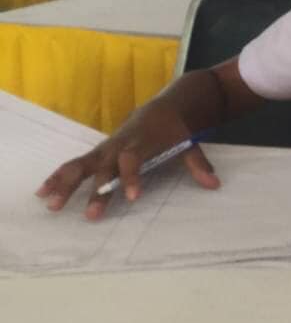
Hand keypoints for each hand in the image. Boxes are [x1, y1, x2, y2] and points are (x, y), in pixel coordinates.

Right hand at [35, 107, 218, 220]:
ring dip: (65, 184)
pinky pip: (75, 163)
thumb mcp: (190, 143)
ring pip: (82, 164)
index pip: (133, 159)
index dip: (131, 177)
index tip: (132, 197)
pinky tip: (43, 191)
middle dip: (97, 191)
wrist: (166, 107)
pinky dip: (59, 176)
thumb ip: (198, 164)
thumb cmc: (177, 129)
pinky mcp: (99, 152)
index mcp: (142, 142)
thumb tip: (214, 183)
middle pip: (104, 167)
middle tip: (90, 215)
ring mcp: (106, 148)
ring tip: (51, 204)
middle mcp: (119, 145)